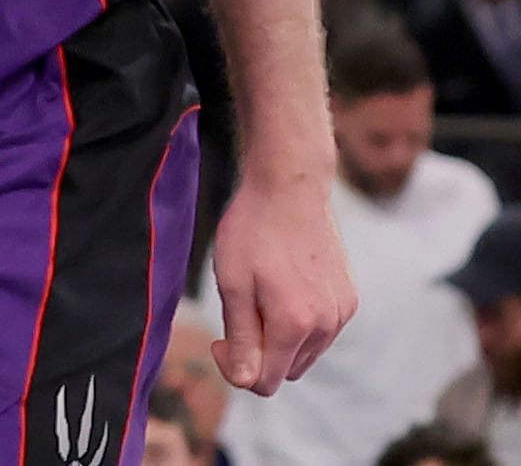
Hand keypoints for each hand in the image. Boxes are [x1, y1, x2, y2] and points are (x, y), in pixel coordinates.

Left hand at [208, 163, 353, 394]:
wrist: (290, 188)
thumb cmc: (253, 231)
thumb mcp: (232, 283)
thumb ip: (241, 338)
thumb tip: (247, 381)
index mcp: (295, 324)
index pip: (265, 381)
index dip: (236, 368)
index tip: (221, 338)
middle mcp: (326, 325)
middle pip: (286, 370)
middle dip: (258, 355)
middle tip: (236, 315)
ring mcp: (341, 312)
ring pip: (305, 353)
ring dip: (279, 340)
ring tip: (258, 297)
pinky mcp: (348, 299)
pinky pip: (321, 332)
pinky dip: (299, 324)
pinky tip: (281, 289)